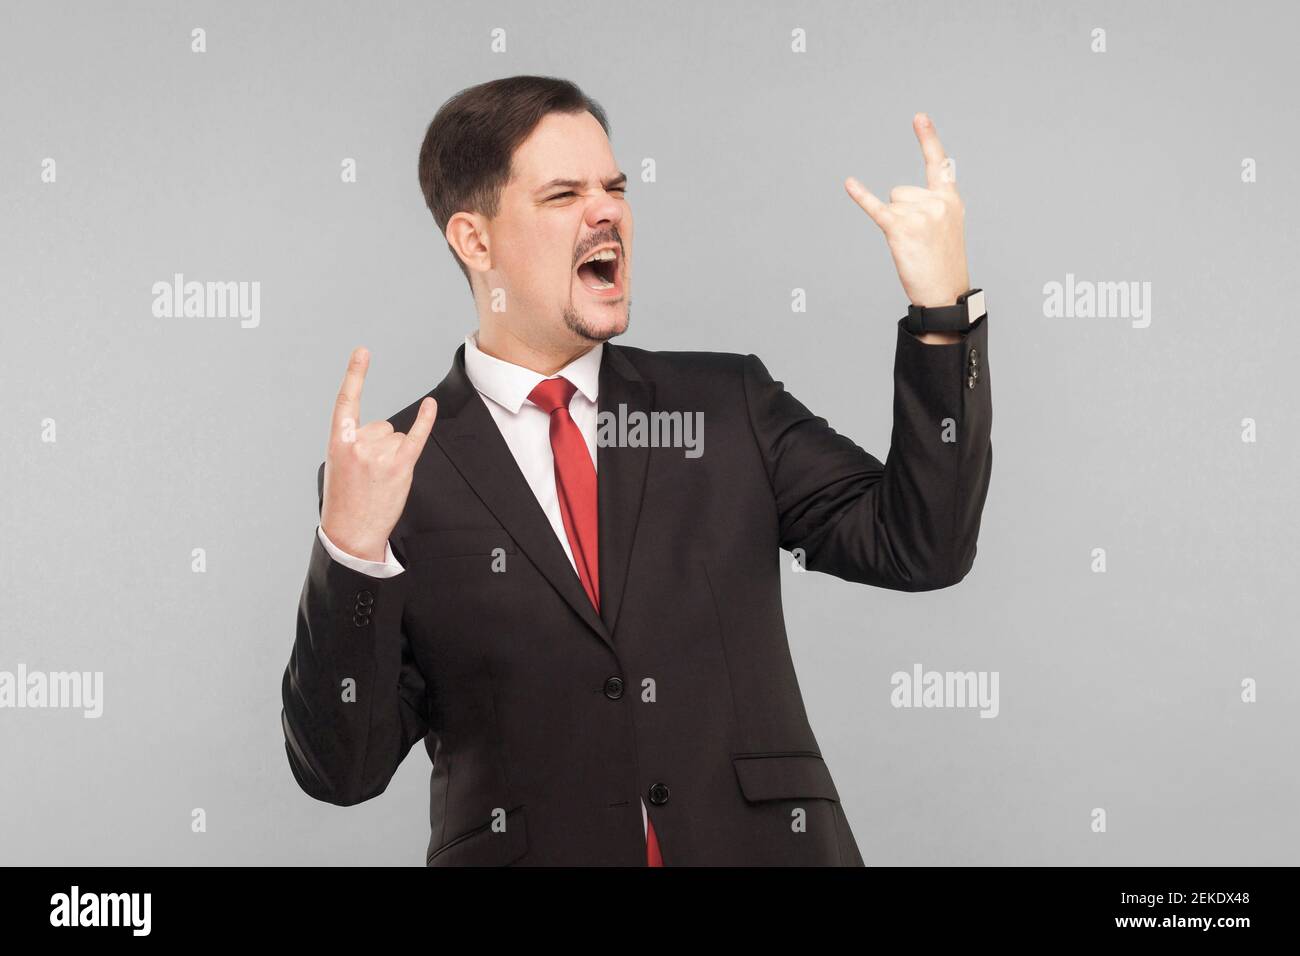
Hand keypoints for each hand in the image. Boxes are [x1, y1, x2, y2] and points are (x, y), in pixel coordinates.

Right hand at [320, 347, 436, 561]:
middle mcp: (359, 444)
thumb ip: (355, 441)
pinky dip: (425, 421)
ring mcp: (379, 455)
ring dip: (393, 455)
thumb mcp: (338, 465)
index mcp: (338, 441)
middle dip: (379, 446)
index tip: (363, 352)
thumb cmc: (345, 500)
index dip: (355, 374)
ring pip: (397, 436)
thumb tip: (385, 430)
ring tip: (380, 480)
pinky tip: (431, 405)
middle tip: (369, 474)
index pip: (347, 400)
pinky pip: (416, 437)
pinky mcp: (400, 467)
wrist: (350, 533)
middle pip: (382, 425)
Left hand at [844, 112, 969, 308]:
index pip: (938, 163)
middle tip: (919, 239)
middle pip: (900, 191)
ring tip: (913, 245)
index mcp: (950, 198)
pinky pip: (877, 208)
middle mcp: (937, 202)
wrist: (944, 292)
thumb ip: (932, 203)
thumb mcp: (947, 225)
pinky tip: (849, 184)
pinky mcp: (901, 229)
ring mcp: (920, 214)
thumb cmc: (943, 261)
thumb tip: (897, 197)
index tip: (918, 117)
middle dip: (903, 213)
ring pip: (891, 204)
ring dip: (895, 225)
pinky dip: (862, 197)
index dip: (927, 139)